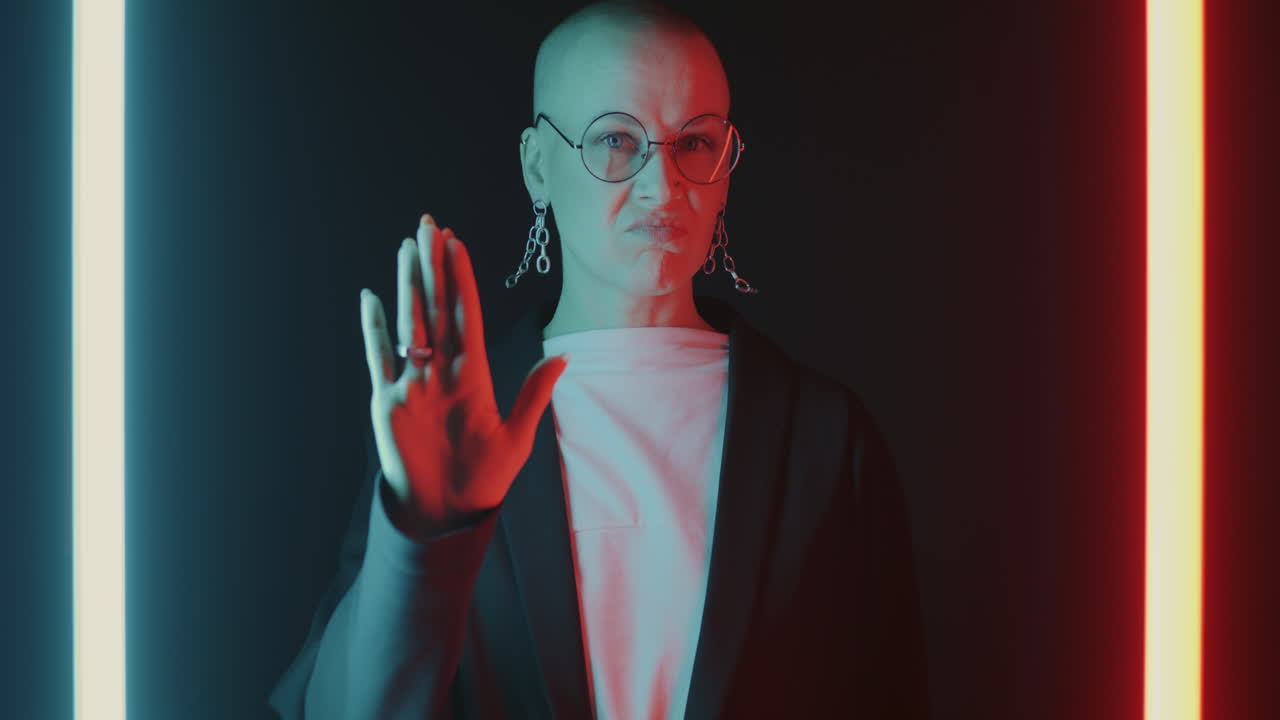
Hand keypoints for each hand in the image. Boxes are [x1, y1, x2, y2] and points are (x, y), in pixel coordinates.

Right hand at [359, 214, 568, 531]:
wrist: (446, 512)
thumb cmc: (484, 479)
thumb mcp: (516, 437)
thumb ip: (532, 395)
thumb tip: (560, 357)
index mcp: (473, 375)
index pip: (466, 314)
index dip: (461, 278)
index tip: (458, 243)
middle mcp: (441, 371)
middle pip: (436, 307)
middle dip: (432, 266)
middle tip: (428, 224)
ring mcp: (412, 382)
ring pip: (409, 322)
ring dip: (407, 285)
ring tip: (406, 247)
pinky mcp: (388, 401)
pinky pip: (378, 358)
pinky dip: (374, 329)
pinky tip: (371, 298)